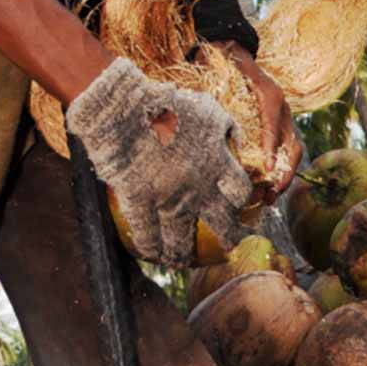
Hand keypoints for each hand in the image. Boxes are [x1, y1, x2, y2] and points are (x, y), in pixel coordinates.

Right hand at [65, 58, 254, 266]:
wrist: (125, 109)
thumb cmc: (166, 104)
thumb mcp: (207, 109)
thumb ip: (226, 128)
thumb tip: (236, 139)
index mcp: (218, 163)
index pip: (239, 193)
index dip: (241, 203)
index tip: (240, 207)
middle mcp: (198, 188)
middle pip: (221, 223)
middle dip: (228, 237)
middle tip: (228, 245)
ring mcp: (167, 199)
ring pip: (180, 238)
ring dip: (182, 253)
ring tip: (181, 262)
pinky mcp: (139, 202)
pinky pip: (146, 233)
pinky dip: (149, 246)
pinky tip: (150, 254)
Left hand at [207, 41, 303, 200]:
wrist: (234, 51)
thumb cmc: (225, 63)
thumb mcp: (221, 71)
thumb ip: (210, 87)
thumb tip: (190, 108)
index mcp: (269, 96)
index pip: (273, 125)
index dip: (271, 147)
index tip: (268, 169)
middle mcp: (282, 109)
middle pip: (291, 144)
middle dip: (284, 172)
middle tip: (271, 193)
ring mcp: (283, 119)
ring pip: (291, 152)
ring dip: (283, 177)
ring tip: (268, 198)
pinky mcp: (278, 127)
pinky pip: (284, 152)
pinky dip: (278, 171)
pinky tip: (265, 188)